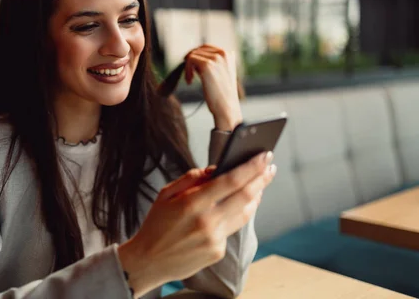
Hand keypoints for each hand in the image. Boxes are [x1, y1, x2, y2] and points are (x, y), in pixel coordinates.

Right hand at [117, 152, 275, 297]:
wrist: (148, 261)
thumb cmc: (156, 224)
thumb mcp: (165, 194)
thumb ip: (190, 178)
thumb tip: (215, 169)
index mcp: (191, 203)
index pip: (231, 181)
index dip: (251, 167)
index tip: (264, 156)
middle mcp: (206, 222)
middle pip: (246, 196)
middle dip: (262, 179)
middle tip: (270, 167)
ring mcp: (214, 239)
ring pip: (245, 213)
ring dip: (256, 196)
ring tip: (260, 183)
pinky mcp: (218, 251)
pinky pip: (233, 228)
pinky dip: (238, 214)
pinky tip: (241, 205)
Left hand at [184, 44, 241, 130]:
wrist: (226, 108)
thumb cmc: (222, 95)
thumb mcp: (220, 74)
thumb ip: (212, 63)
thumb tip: (191, 56)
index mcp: (229, 54)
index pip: (206, 47)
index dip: (196, 57)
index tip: (193, 70)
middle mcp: (224, 53)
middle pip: (198, 50)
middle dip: (191, 62)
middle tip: (190, 76)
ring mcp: (216, 58)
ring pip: (192, 55)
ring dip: (188, 67)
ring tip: (190, 80)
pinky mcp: (207, 65)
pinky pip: (190, 60)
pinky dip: (187, 71)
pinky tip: (189, 81)